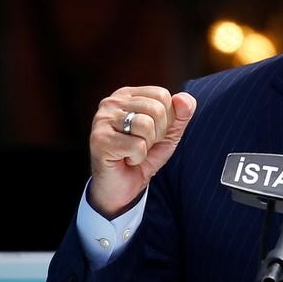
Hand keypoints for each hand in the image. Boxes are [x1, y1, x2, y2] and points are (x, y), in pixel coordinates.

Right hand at [87, 86, 196, 218]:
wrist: (123, 187)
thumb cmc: (145, 156)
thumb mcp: (170, 132)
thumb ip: (182, 113)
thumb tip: (183, 98)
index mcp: (127, 95)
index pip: (162, 94)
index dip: (167, 118)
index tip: (153, 132)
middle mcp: (111, 102)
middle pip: (156, 109)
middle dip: (158, 133)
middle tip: (143, 144)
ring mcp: (102, 120)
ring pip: (146, 125)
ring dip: (147, 145)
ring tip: (134, 151)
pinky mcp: (99, 140)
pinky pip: (136, 145)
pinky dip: (137, 157)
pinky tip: (125, 159)